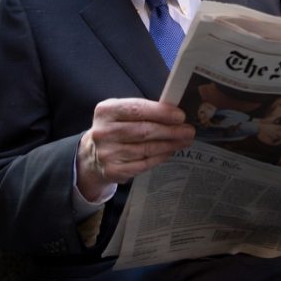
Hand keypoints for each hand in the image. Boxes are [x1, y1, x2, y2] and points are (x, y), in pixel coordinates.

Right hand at [77, 98, 194, 201]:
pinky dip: (160, 157)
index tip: (180, 116)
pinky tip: (170, 151)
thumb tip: (174, 113)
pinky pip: (144, 163)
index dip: (161, 112)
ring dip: (169, 144)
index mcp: (106, 111)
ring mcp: (108, 153)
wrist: (91, 156)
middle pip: (144, 131)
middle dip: (170, 130)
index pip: (137, 109)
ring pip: (146, 149)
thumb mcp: (120, 112)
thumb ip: (142, 110)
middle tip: (189, 130)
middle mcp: (104, 132)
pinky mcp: (114, 171)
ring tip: (184, 140)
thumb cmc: (114, 128)